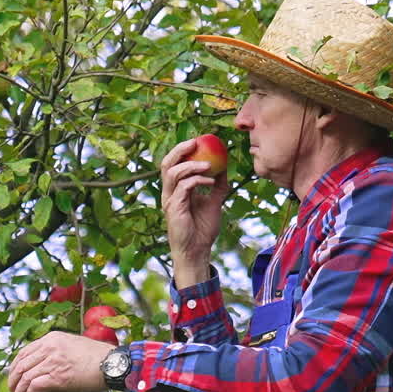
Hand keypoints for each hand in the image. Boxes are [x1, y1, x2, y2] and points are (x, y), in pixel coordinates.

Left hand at [8, 331, 114, 391]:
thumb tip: (45, 364)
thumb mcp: (74, 345)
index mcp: (52, 338)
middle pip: (21, 365)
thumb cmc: (99, 356)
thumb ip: (57, 350)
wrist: (112, 363)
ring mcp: (53, 362)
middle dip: (13, 381)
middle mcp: (50, 348)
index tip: (14, 376)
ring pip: (25, 377)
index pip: (24, 352)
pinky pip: (34, 386)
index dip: (15, 367)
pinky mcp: (58, 377)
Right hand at [161, 138, 227, 286]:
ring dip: (192, 165)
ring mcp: (170, 200)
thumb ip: (218, 185)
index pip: (174, 163)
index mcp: (176, 189)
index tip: (199, 141)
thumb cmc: (203, 229)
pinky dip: (197, 180)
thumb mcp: (214, 202)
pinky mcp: (174, 208)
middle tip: (196, 143)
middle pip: (167, 163)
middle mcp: (169, 192)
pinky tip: (210, 181)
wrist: (198, 250)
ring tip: (209, 165)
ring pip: (173, 173)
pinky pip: (183, 187)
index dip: (182, 150)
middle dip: (180, 150)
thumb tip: (226, 167)